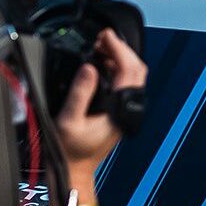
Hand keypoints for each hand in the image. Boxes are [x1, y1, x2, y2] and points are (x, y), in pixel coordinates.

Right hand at [55, 28, 146, 176]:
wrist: (75, 169)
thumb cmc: (71, 151)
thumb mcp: (69, 120)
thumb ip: (80, 93)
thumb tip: (89, 68)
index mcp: (120, 108)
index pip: (129, 70)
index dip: (118, 48)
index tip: (106, 36)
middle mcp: (128, 107)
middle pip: (136, 69)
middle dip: (122, 49)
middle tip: (103, 38)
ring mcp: (125, 109)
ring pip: (132, 76)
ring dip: (119, 58)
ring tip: (100, 46)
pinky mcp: (119, 110)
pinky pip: (124, 83)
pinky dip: (116, 68)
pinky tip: (101, 63)